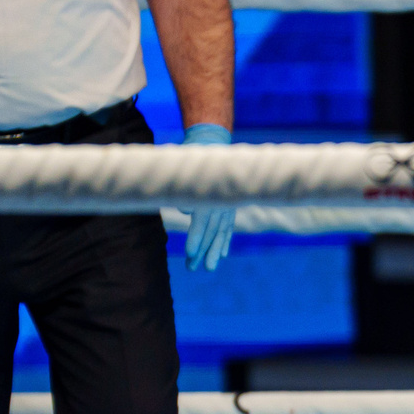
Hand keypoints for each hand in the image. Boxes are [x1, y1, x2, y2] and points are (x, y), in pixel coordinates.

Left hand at [179, 121, 234, 271]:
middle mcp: (220, 202)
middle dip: (203, 251)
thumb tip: (187, 211)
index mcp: (208, 195)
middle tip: (194, 267)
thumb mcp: (185, 171)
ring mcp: (227, 205)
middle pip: (212, 231)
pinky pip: (227, 227)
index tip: (189, 253)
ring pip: (221, 232)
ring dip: (214, 251)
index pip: (202, 221)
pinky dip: (224, 241)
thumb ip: (184, 191)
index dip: (196, 237)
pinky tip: (221, 254)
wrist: (211, 146)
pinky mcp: (228, 206)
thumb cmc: (192, 160)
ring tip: (208, 267)